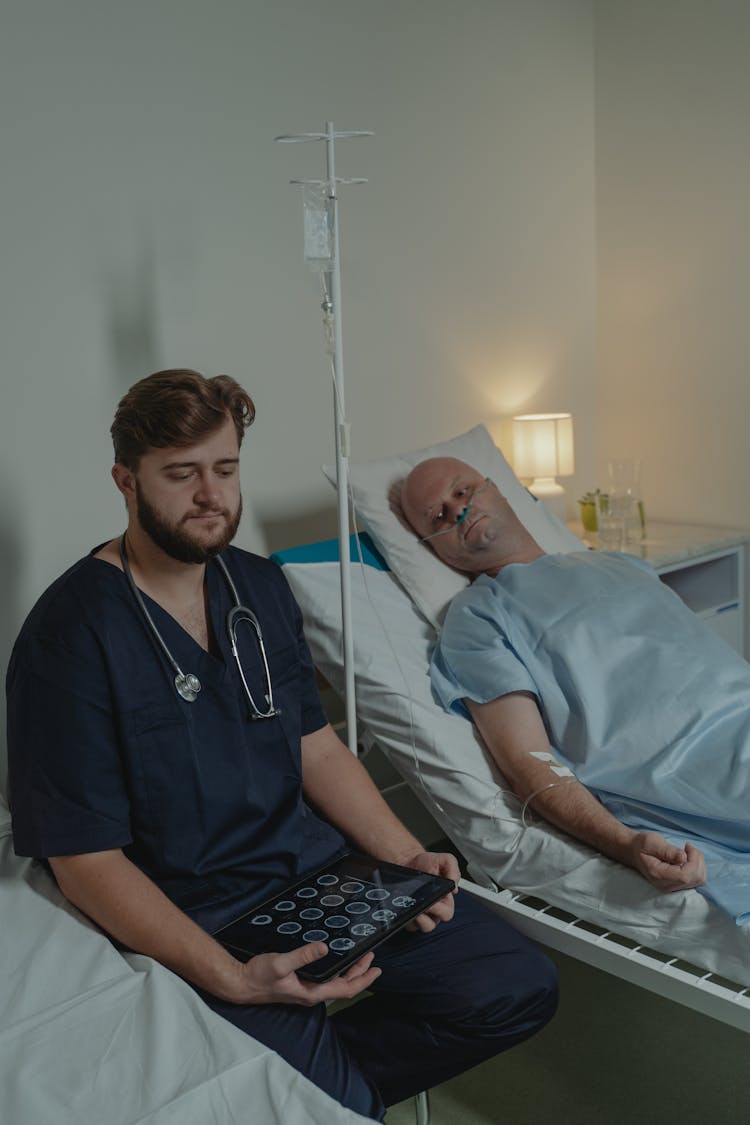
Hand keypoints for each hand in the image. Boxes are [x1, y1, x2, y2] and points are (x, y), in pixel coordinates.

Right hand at [231, 942, 380, 1006]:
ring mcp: (306, 990)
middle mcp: (312, 994)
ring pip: (335, 983)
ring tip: (359, 958)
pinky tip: (335, 961)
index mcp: (312, 992)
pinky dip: (336, 971)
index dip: (363, 979)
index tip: (376, 969)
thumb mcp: (281, 963)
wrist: (242, 984)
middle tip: (372, 958)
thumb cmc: (259, 976)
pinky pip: (325, 980)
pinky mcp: (299, 985)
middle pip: (344, 986)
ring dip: (349, 972)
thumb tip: (324, 947)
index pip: (345, 989)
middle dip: (360, 973)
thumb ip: (303, 956)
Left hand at [400, 849, 459, 932]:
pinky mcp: (409, 915)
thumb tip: (455, 887)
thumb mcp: (445, 860)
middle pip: (432, 924)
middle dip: (426, 918)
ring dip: (415, 920)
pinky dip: (405, 919)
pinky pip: (408, 924)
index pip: (447, 913)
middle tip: (420, 906)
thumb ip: (453, 869)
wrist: (409, 861)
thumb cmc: (427, 863)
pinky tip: (402, 908)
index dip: (440, 910)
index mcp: (445, 900)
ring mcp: (421, 914)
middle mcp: (434, 910)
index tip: (432, 902)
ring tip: (410, 908)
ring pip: (419, 927)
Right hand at [629, 831, 705, 892]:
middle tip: (688, 847)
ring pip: (699, 879)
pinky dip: (698, 867)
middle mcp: (667, 886)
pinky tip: (689, 858)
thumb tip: (684, 857)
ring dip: (699, 863)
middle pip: (695, 878)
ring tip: (689, 851)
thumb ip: (668, 850)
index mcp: (659, 875)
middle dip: (697, 860)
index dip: (693, 861)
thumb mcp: (652, 842)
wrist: (635, 852)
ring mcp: (673, 887)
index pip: (685, 876)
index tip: (687, 846)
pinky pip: (696, 879)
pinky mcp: (678, 885)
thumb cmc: (642, 845)